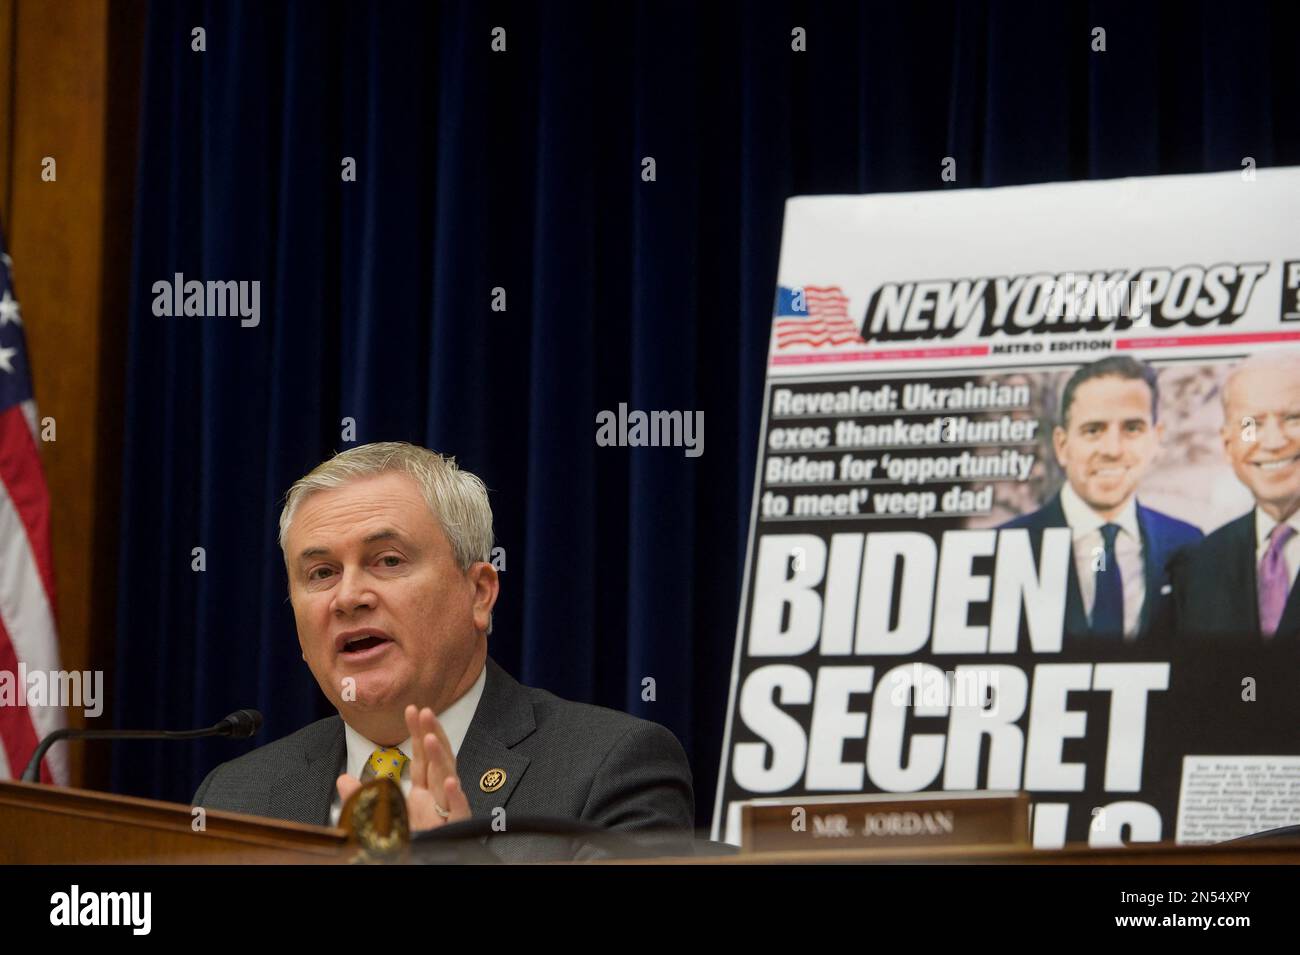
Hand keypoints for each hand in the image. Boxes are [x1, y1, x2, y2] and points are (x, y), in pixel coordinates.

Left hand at [334, 704, 471, 831]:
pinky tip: (451, 782)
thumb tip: (342, 779)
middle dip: (431, 734)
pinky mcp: (455, 828)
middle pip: (437, 760)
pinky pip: (458, 811)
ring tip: (430, 737)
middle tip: (423, 711)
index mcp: (422, 794)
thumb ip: (364, 798)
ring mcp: (447, 811)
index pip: (422, 757)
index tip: (413, 709)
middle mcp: (437, 797)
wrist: (422, 863)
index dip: (419, 732)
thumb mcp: (381, 818)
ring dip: (441, 757)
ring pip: (448, 779)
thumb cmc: (409, 842)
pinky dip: (455, 796)